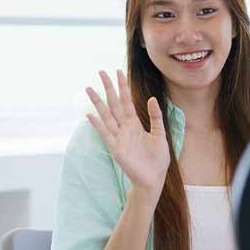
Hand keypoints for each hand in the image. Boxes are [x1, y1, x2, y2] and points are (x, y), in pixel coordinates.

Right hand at [85, 70, 169, 199]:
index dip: (122, 86)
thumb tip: (152, 98)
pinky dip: (97, 124)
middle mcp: (124, 127)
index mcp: (135, 123)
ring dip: (98, 102)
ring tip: (89, 88)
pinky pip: (105, 133)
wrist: (154, 177)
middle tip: (101, 72)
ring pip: (106, 115)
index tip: (118, 71)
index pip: (126, 100)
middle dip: (108, 88)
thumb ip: (155, 117)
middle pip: (114, 103)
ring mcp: (118, 137)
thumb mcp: (160, 134)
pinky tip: (89, 115)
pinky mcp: (115, 148)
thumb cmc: (157, 158)